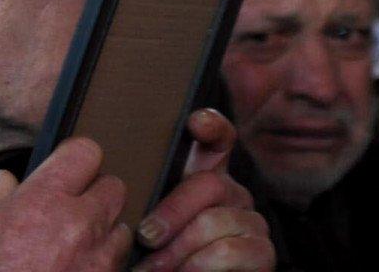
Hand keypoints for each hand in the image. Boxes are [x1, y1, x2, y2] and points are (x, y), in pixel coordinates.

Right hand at [0, 137, 132, 271]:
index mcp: (42, 200)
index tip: (68, 169)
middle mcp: (79, 224)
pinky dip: (106, 267)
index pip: (85, 152)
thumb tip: (5, 182)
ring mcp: (98, 261)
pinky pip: (120, 267)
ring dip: (107, 233)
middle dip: (98, 194)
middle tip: (75, 210)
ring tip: (81, 248)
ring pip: (124, 229)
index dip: (77, 158)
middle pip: (114, 187)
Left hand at [131, 109, 273, 271]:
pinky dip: (199, 266)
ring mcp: (251, 221)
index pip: (218, 138)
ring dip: (178, 250)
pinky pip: (229, 251)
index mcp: (207, 175)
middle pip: (208, 184)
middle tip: (145, 237)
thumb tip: (115, 185)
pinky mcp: (263, 252)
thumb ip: (148, 195)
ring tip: (154, 267)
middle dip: (171, 214)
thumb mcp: (153, 220)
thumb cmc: (164, 252)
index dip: (211, 125)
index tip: (195, 122)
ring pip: (214, 222)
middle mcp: (233, 191)